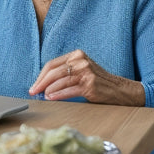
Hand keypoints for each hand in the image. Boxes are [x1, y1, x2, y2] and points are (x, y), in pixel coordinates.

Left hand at [28, 49, 144, 105]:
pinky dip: (58, 94)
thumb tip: (42, 85)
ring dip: (48, 89)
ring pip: (60, 80)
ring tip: (42, 96)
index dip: (41, 76)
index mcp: (76, 55)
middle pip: (54, 71)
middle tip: (33, 91)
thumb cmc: (97, 82)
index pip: (52, 64)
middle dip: (41, 83)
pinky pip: (69, 89)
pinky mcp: (90, 84)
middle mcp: (80, 60)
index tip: (34, 85)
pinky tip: (51, 98)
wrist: (120, 90)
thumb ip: (64, 73)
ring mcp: (86, 72)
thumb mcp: (81, 71)